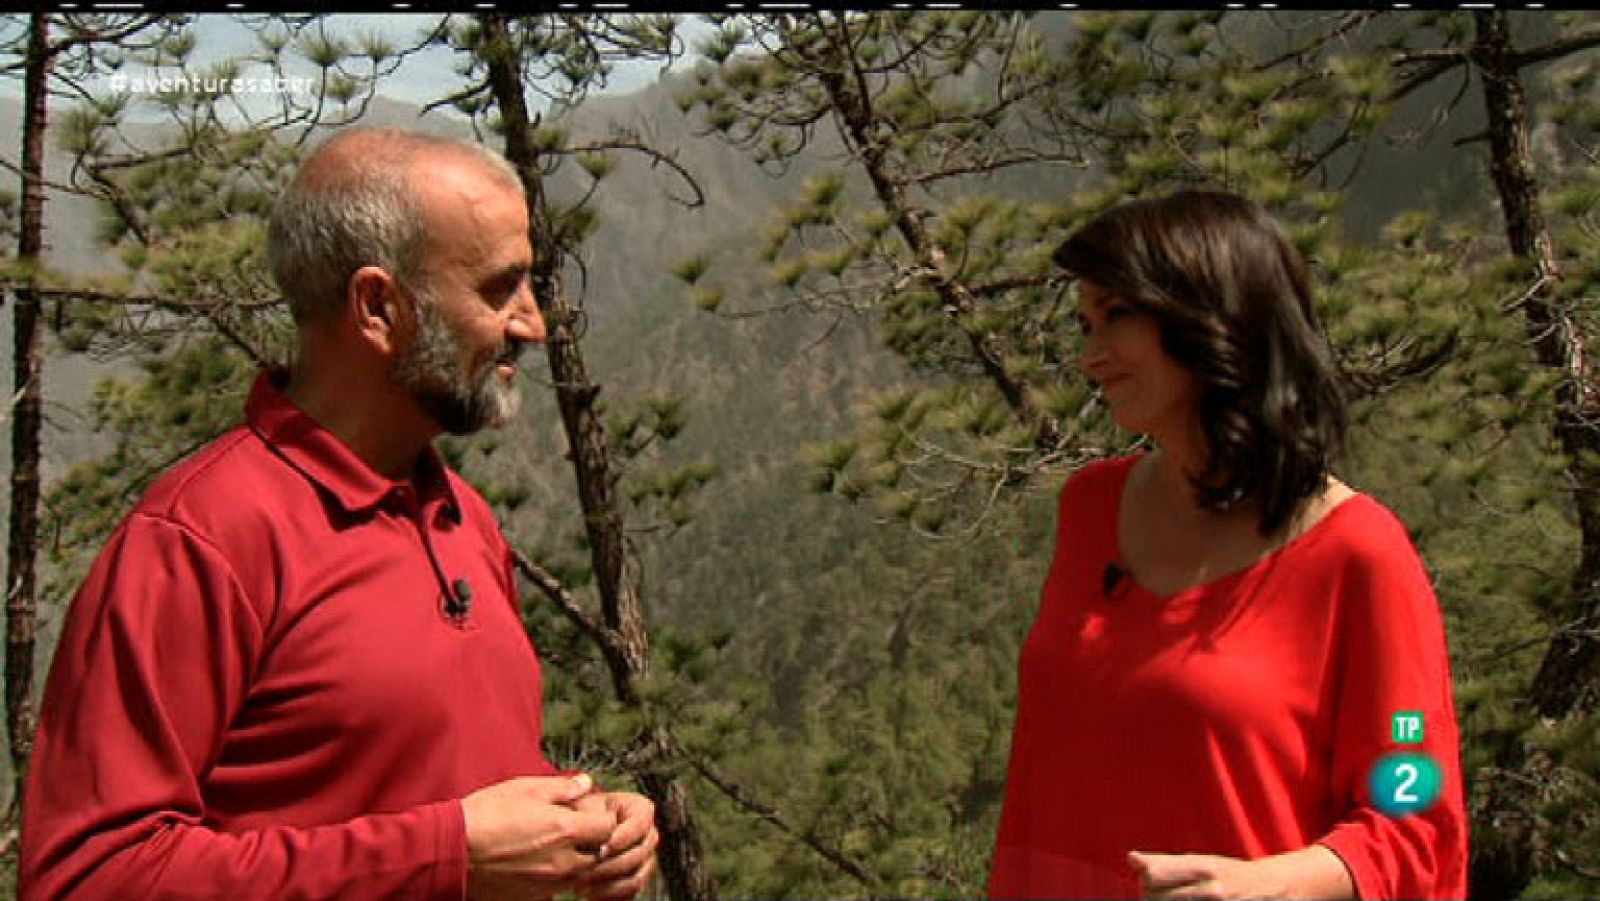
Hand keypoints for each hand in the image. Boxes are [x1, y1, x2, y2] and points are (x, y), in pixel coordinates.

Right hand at [462, 773, 615, 899]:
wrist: (453, 850)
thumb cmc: (486, 814)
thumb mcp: (526, 788)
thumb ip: (563, 788)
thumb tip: (585, 783)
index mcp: (565, 830)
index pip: (609, 826)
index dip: (602, 816)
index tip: (589, 811)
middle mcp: (563, 860)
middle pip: (600, 853)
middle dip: (595, 840)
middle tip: (578, 827)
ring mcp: (549, 882)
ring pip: (582, 873)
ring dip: (579, 858)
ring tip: (558, 844)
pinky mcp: (534, 895)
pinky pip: (560, 886)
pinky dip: (559, 874)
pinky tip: (540, 859)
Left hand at [576, 791, 657, 900]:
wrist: (575, 835)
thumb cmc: (581, 815)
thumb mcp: (586, 805)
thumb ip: (598, 813)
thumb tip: (607, 825)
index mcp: (640, 811)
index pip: (641, 823)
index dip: (624, 837)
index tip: (603, 848)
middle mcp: (647, 835)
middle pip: (640, 853)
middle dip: (612, 864)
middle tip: (588, 869)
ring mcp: (644, 859)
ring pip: (636, 878)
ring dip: (609, 884)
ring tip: (584, 885)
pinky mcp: (635, 878)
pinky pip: (629, 894)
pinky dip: (610, 896)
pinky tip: (590, 894)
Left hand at [1128, 851, 1287, 899]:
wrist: (1272, 888)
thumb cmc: (1228, 873)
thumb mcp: (1201, 862)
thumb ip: (1166, 863)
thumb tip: (1132, 859)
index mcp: (1202, 868)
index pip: (1153, 876)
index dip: (1147, 880)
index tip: (1152, 881)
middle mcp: (1211, 889)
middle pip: (1157, 897)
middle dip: (1152, 896)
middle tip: (1164, 893)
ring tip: (1176, 897)